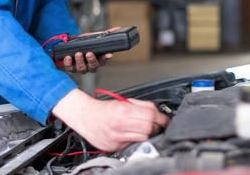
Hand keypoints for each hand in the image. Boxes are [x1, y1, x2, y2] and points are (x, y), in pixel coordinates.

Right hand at [52, 89, 169, 150]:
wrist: (85, 117)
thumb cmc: (103, 109)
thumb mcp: (123, 101)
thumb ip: (141, 106)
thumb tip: (157, 112)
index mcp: (123, 111)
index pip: (151, 115)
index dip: (161, 117)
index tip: (164, 119)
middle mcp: (120, 125)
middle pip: (149, 128)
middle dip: (157, 126)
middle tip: (157, 123)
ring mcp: (118, 138)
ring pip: (144, 138)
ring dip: (149, 134)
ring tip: (146, 129)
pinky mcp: (116, 147)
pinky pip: (134, 144)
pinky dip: (137, 139)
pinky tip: (134, 134)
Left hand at [62, 27, 119, 73]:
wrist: (73, 45)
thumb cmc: (87, 43)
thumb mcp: (96, 37)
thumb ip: (106, 34)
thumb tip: (117, 28)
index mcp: (99, 59)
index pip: (104, 60)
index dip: (106, 58)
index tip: (108, 54)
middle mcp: (91, 66)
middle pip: (93, 66)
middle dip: (91, 60)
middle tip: (89, 53)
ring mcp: (81, 68)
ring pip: (82, 69)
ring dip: (80, 61)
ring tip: (78, 53)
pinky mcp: (71, 68)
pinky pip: (70, 68)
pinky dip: (68, 63)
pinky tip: (68, 57)